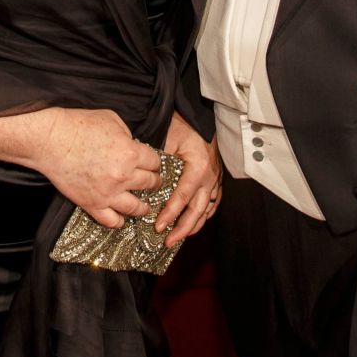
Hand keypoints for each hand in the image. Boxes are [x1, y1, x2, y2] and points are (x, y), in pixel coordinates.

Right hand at [38, 109, 161, 227]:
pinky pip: (111, 221)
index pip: (155, 162)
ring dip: (144, 206)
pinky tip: (121, 217)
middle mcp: (123, 175)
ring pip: (137, 207)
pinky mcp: (91, 204)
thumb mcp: (111, 119)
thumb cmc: (77, 125)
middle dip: (153, 180)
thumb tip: (133, 146)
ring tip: (144, 206)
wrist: (49, 139)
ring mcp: (108, 192)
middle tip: (152, 181)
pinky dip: (119, 221)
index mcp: (130, 153)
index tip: (153, 164)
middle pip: (150, 183)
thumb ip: (127, 135)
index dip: (155, 161)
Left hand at [156, 111, 221, 246]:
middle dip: (181, 228)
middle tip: (167, 241)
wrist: (196, 115)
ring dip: (192, 226)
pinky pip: (213, 203)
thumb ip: (158, 161)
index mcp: (198, 164)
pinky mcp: (215, 180)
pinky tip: (194, 224)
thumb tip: (141, 180)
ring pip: (206, 209)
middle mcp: (210, 174)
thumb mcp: (167, 139)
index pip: (184, 196)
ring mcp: (215, 178)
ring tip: (177, 238)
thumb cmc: (180, 124)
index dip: (171, 213)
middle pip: (197, 209)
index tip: (158, 226)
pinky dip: (204, 216)